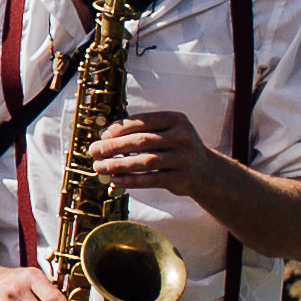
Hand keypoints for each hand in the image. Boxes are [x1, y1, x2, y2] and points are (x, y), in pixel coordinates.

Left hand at [76, 106, 227, 205]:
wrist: (206, 171)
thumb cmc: (176, 148)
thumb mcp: (166, 132)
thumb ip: (142, 130)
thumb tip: (104, 136)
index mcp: (176, 119)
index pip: (142, 121)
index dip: (119, 128)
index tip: (102, 135)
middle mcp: (182, 136)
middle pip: (141, 141)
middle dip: (113, 147)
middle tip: (93, 151)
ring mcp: (184, 158)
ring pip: (145, 161)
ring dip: (118, 165)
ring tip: (99, 167)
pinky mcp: (182, 178)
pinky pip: (151, 180)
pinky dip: (131, 180)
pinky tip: (115, 180)